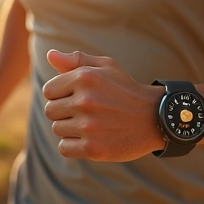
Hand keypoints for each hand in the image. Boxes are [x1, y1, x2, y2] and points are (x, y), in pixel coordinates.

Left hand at [43, 50, 163, 160]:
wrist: (154, 118)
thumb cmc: (125, 90)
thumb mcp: (106, 67)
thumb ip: (76, 61)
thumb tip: (50, 56)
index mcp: (85, 77)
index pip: (49, 91)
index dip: (61, 94)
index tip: (77, 97)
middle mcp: (85, 101)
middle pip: (50, 111)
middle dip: (64, 112)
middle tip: (86, 112)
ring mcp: (89, 126)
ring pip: (57, 129)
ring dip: (70, 128)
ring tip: (92, 124)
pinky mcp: (93, 148)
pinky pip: (64, 147)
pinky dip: (74, 145)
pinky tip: (90, 138)